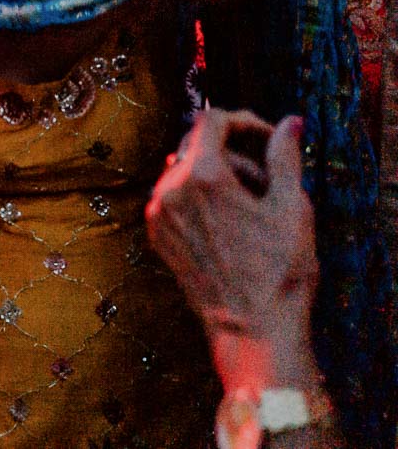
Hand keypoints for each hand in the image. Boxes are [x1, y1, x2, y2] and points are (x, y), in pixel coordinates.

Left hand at [147, 110, 318, 388]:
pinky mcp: (156, 234)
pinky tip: (228, 223)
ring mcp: (158, 213)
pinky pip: (173, 196)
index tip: (267, 137)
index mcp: (203, 177)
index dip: (243, 121)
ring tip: (251, 206)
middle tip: (266, 179)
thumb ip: (285, 157)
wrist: (252, 328)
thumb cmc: (279, 271)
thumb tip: (288, 123)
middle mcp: (170, 190)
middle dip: (233, 150)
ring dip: (217, 174)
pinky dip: (198, 196)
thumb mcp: (292, 208)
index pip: (212, 120)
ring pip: (184, 170)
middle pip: (196, 143)